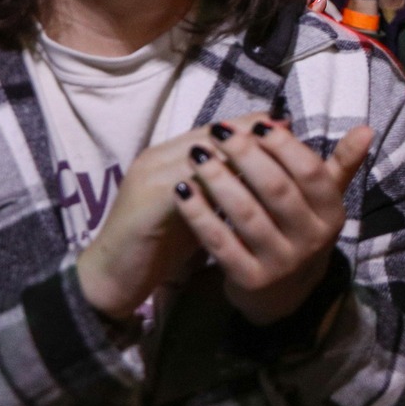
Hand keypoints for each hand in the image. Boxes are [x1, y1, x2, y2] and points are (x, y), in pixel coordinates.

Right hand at [75, 113, 271, 319]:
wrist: (111, 277)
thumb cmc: (160, 244)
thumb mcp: (200, 208)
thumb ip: (225, 187)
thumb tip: (269, 174)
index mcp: (170, 155)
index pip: (217, 128)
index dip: (253, 127)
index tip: (290, 128)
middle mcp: (159, 157)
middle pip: (213, 134)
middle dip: (255, 136)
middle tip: (293, 139)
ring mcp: (150, 177)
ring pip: (204, 154)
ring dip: (243, 157)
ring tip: (281, 165)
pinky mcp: (147, 203)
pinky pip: (190, 186)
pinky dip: (222, 187)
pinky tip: (251, 196)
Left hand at [176, 116, 375, 326]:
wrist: (282, 295)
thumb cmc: (300, 231)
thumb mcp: (324, 201)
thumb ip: (340, 164)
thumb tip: (366, 128)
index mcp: (332, 215)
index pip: (311, 172)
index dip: (284, 146)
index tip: (257, 124)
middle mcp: (312, 241)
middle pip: (277, 189)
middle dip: (245, 155)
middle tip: (217, 131)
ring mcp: (281, 264)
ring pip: (247, 214)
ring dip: (218, 180)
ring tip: (196, 155)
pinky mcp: (250, 280)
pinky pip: (220, 242)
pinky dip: (199, 214)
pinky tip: (183, 190)